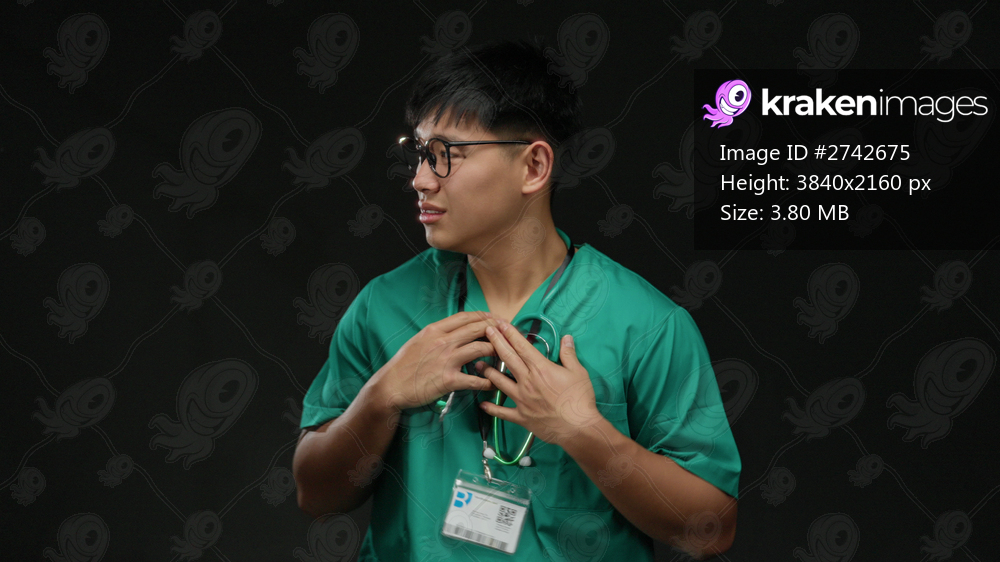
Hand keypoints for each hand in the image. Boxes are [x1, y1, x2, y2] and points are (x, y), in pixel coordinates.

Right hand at [372, 311, 500, 410]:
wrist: (391, 386)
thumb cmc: (404, 365)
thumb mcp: (418, 341)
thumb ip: (437, 334)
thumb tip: (455, 330)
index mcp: (435, 330)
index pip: (466, 317)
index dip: (484, 316)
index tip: (495, 318)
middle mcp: (442, 341)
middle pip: (478, 328)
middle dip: (497, 329)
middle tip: (509, 333)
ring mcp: (446, 360)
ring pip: (481, 348)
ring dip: (496, 352)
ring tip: (504, 356)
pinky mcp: (448, 380)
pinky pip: (475, 379)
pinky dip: (488, 381)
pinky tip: (494, 383)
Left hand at [476, 319, 599, 447]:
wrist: (577, 427)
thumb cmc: (579, 398)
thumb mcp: (578, 372)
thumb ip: (569, 354)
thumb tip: (567, 338)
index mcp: (541, 369)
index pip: (522, 347)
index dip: (510, 334)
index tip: (501, 324)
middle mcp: (527, 381)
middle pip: (508, 358)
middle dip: (496, 343)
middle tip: (486, 331)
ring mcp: (522, 399)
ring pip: (500, 382)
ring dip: (488, 371)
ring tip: (478, 363)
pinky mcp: (521, 416)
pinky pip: (503, 412)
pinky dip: (492, 408)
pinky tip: (483, 405)